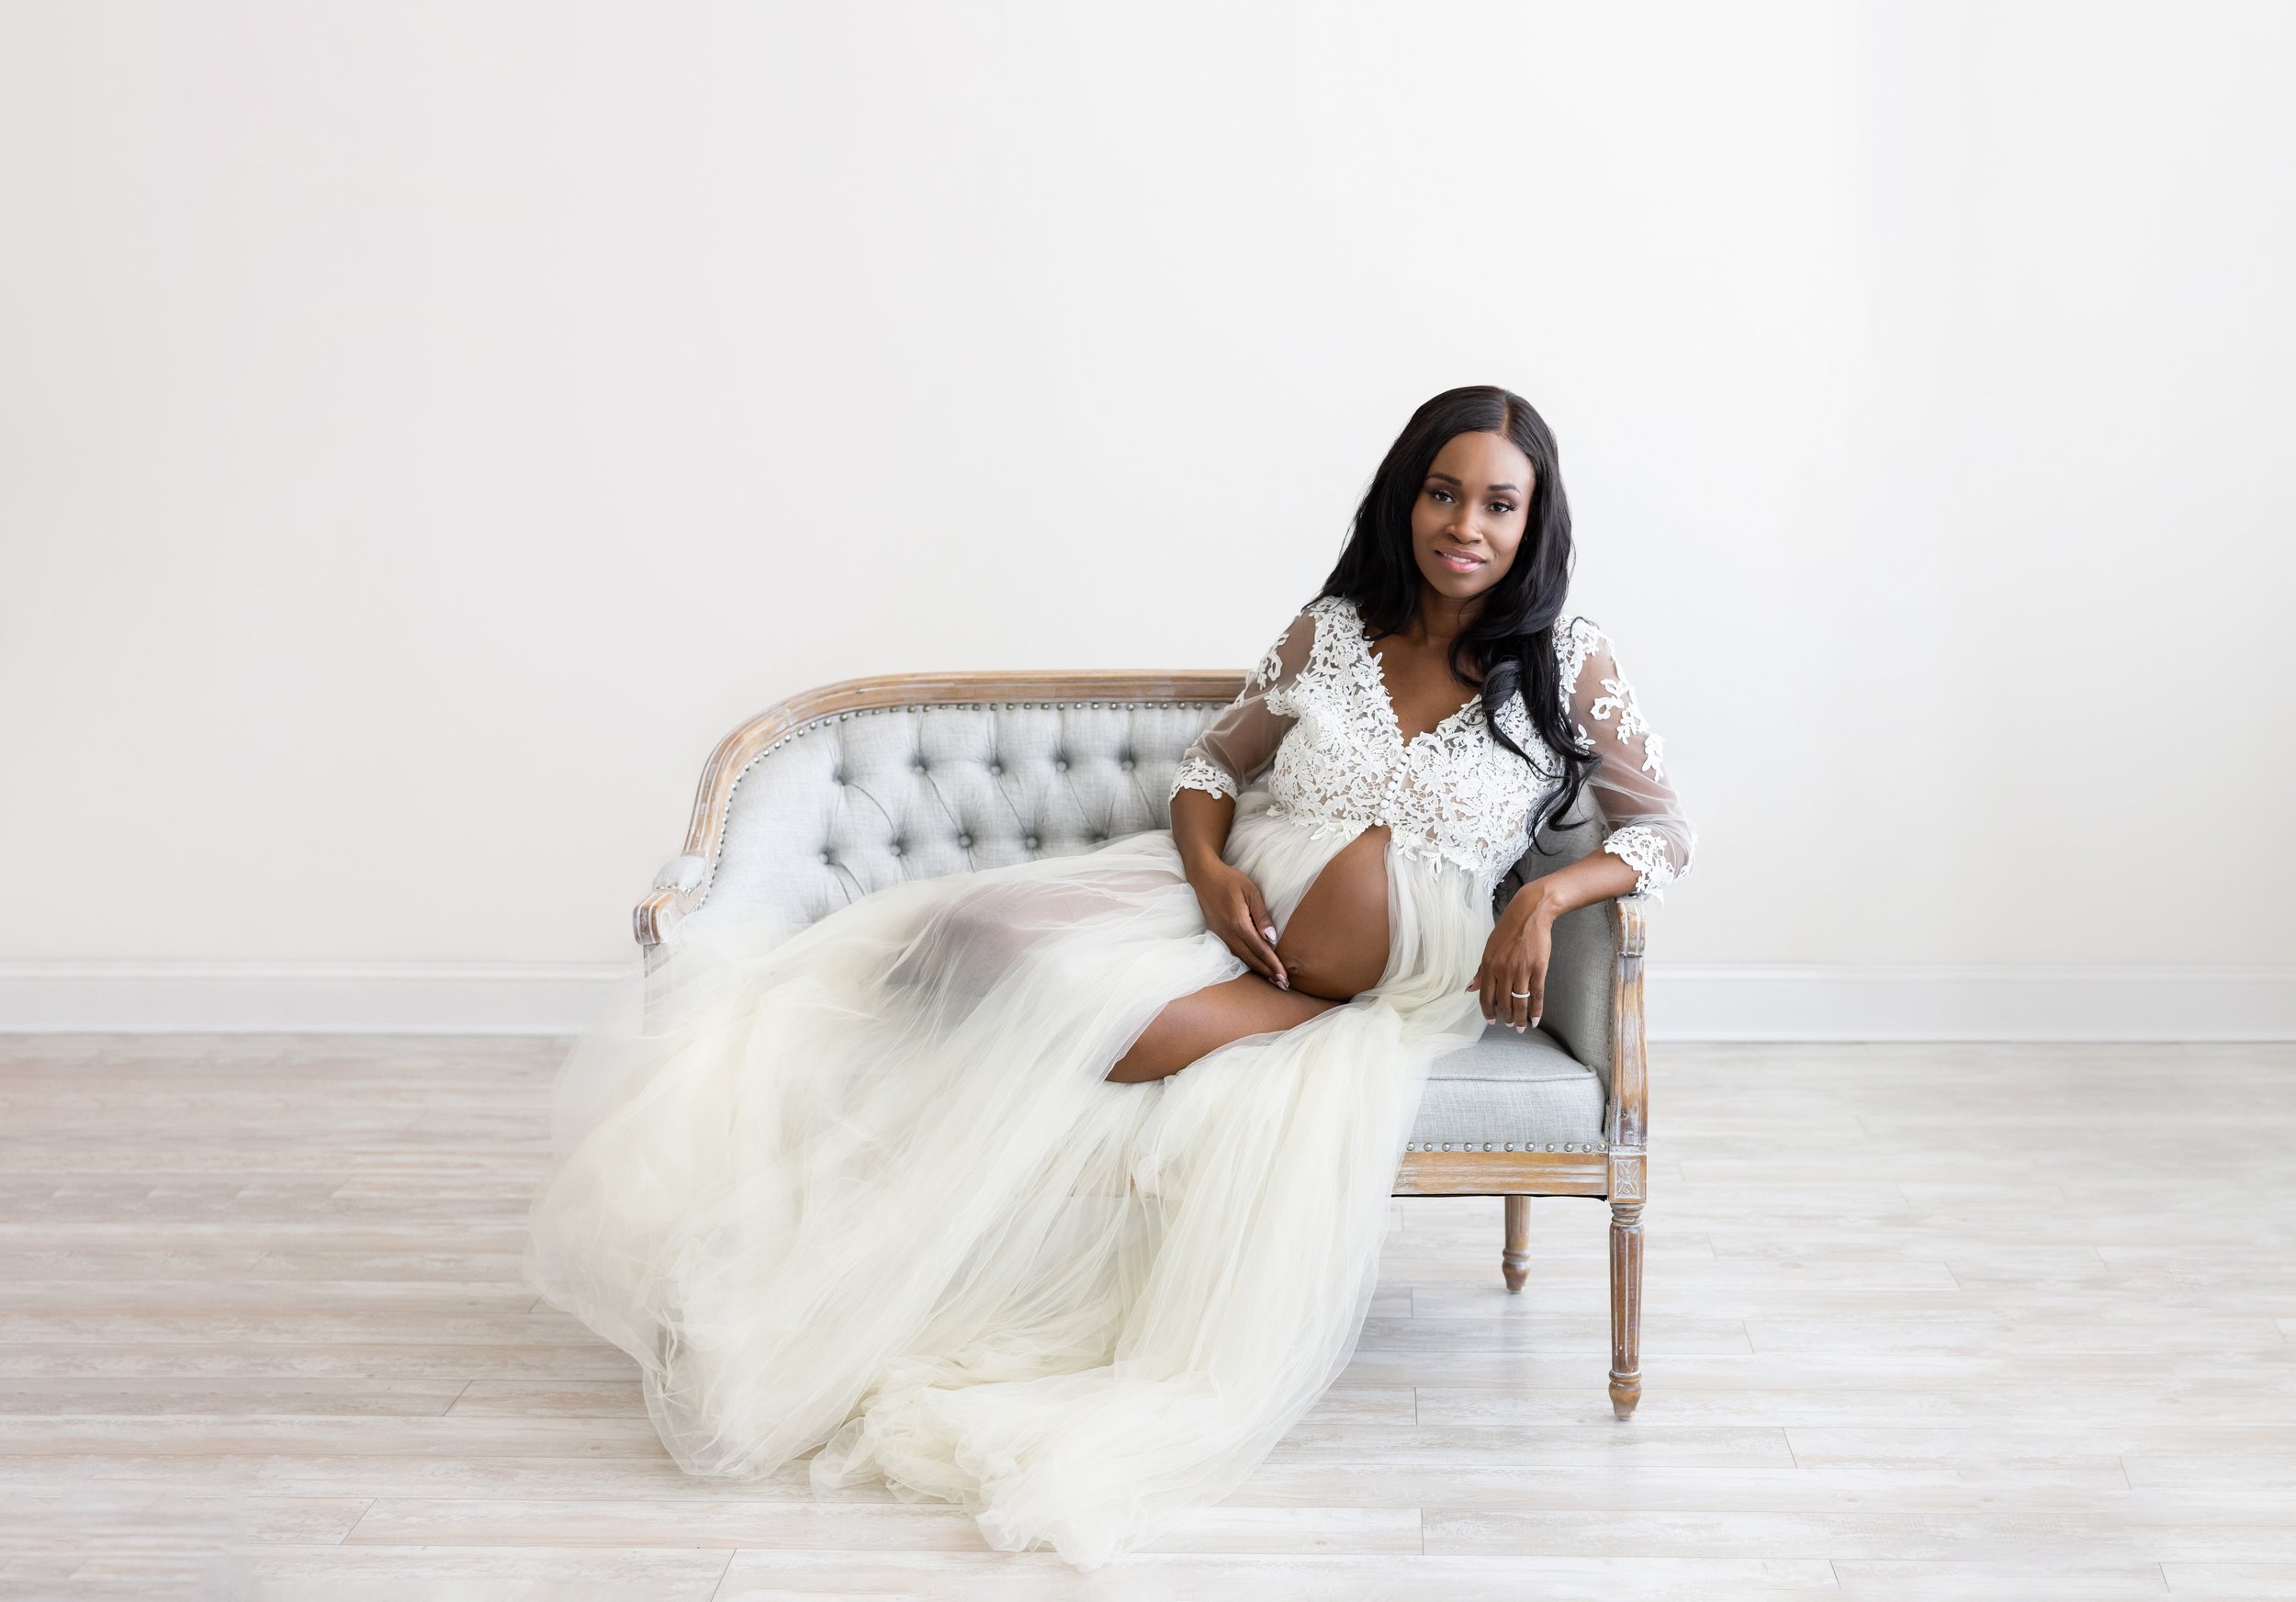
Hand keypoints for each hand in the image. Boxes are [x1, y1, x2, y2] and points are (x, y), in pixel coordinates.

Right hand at [1186, 860, 1288, 988]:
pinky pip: (1233, 952)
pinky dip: (1246, 961)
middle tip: (1282, 985)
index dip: (1273, 964)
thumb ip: (1261, 915)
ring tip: (1272, 979)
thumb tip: (1271, 938)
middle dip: (1267, 973)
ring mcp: (1220, 935)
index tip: (1284, 977)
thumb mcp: (1250, 892)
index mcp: (1238, 923)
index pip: (1260, 949)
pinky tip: (1254, 965)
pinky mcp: (1217, 933)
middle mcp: (1228, 933)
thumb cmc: (1229, 880)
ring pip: (1241, 958)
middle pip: (1251, 959)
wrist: (1203, 876)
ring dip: (1257, 969)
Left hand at [1465, 898, 1550, 1031]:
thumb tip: (1470, 988)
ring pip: (1519, 1003)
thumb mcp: (1489, 948)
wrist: (1530, 914)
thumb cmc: (1508, 930)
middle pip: (1503, 1003)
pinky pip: (1536, 995)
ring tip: (1520, 1026)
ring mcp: (1522, 971)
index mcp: (1489, 965)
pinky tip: (1534, 1020)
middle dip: (1506, 1017)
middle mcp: (1503, 970)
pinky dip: (1536, 1010)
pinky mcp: (1538, 969)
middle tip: (1508, 1024)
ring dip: (1519, 1018)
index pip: (1485, 996)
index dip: (1488, 1012)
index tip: (1492, 1021)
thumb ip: (1481, 971)